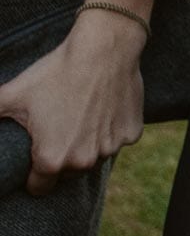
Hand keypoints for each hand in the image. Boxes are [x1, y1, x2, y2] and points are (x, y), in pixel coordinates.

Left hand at [0, 8, 147, 195]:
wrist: (104, 48)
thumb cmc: (55, 72)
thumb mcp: (11, 95)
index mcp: (51, 159)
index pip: (39, 187)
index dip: (33, 173)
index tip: (36, 154)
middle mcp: (83, 161)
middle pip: (68, 173)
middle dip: (62, 156)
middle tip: (59, 127)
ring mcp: (111, 148)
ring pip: (94, 156)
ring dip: (87, 143)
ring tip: (81, 113)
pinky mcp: (132, 134)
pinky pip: (117, 139)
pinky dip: (110, 129)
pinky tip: (103, 107)